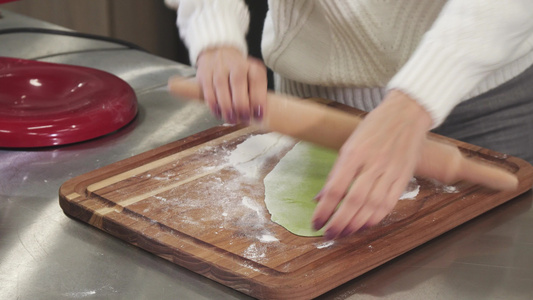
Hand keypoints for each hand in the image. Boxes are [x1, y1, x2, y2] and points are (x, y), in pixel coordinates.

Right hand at [196, 46, 266, 123]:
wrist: (217, 54)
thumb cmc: (238, 73)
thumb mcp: (252, 79)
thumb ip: (256, 94)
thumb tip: (258, 115)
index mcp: (251, 65)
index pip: (257, 79)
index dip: (258, 97)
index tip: (259, 113)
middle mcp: (235, 63)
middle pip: (238, 81)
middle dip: (241, 103)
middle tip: (244, 117)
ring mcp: (218, 67)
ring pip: (221, 86)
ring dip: (227, 106)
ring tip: (231, 118)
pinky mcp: (204, 74)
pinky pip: (208, 90)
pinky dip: (213, 104)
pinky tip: (219, 113)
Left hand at [312, 90, 432, 239]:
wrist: (407, 113)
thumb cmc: (374, 127)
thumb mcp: (349, 143)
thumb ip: (336, 172)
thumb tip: (320, 197)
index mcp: (354, 153)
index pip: (335, 189)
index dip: (324, 210)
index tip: (315, 223)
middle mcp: (372, 164)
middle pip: (353, 202)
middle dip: (338, 223)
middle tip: (329, 235)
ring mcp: (390, 171)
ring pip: (371, 207)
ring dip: (356, 225)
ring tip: (344, 234)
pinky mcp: (403, 177)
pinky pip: (388, 204)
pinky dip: (375, 219)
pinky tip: (364, 226)